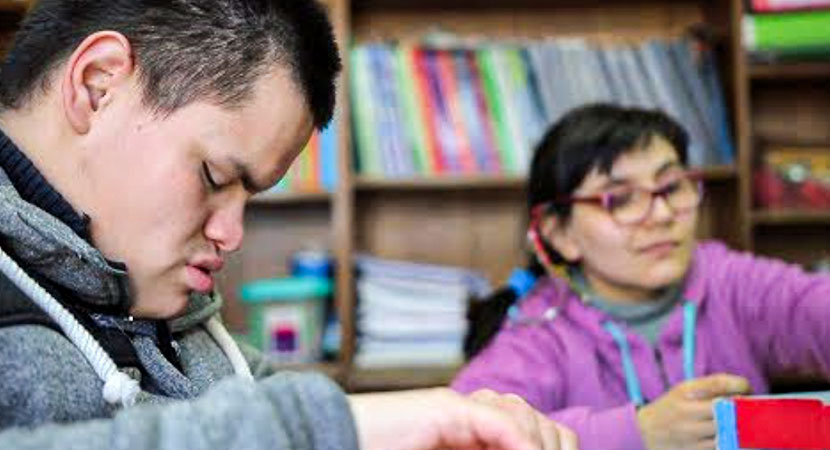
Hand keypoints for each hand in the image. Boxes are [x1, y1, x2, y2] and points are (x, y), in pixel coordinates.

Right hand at [348, 387, 577, 449]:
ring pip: (519, 415)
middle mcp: (468, 410)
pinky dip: (518, 443)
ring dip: (538, 446)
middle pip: (531, 417)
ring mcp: (455, 405)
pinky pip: (495, 422)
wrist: (334, 439)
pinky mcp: (442, 408)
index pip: (529, 427)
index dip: (549, 447)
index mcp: (469, 428)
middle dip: (550, 445)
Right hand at [637, 373, 750, 449]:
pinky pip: (719, 448)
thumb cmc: (671, 408)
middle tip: (748, 410)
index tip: (746, 388)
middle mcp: (686, 411)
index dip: (739, 384)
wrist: (644, 432)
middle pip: (727, 409)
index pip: (718, 383)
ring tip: (739, 425)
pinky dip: (728, 443)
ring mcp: (688, 434)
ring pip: (727, 431)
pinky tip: (728, 438)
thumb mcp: (684, 391)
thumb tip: (744, 390)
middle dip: (741, 409)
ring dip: (737, 429)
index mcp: (684, 391)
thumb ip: (711, 387)